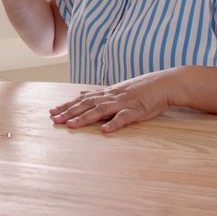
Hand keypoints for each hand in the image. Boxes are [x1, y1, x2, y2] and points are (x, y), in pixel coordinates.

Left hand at [49, 70, 175, 132]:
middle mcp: (112, 97)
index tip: (52, 111)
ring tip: (71, 125)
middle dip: (69, 112)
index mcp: (107, 93)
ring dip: (85, 118)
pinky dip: (114, 123)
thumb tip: (80, 93)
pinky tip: (104, 130)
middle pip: (87, 104)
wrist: (164, 85)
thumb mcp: (116, 88)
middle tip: (54, 119)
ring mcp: (124, 103)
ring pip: (101, 110)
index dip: (67, 105)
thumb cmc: (141, 88)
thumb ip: (98, 93)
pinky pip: (124, 118)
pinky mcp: (137, 111)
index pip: (82, 99)